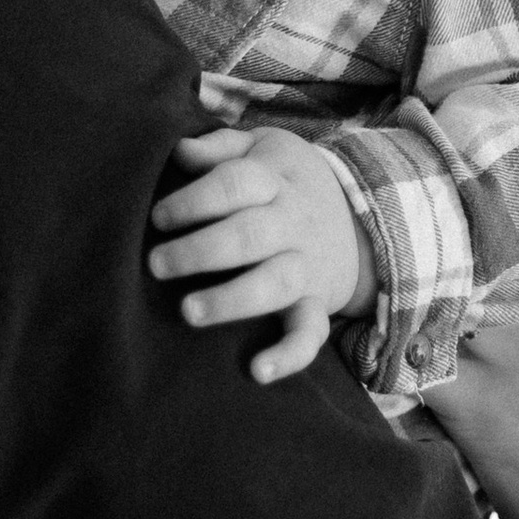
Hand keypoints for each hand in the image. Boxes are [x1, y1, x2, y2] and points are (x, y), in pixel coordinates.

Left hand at [149, 127, 378, 383]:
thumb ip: (220, 146)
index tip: (159, 217)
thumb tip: (181, 150)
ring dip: (232, 299)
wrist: (362, 216)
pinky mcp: (317, 304)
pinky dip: (289, 355)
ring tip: (188, 312)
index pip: (237, 184)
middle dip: (201, 250)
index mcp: (275, 180)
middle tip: (156, 264)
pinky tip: (258, 372)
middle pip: (250, 234)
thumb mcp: (263, 147)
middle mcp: (293, 223)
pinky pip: (311, 333)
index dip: (195, 200)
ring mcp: (306, 266)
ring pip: (275, 284)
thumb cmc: (286, 180)